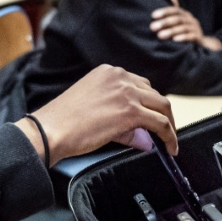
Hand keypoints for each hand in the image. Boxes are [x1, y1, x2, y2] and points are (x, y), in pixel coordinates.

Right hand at [14, 65, 177, 165]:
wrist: (51, 130)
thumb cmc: (65, 123)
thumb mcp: (96, 109)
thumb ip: (123, 121)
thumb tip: (145, 138)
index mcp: (109, 72)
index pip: (140, 85)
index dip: (151, 104)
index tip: (154, 117)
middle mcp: (120, 77)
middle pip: (155, 94)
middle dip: (163, 114)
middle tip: (166, 131)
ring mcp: (126, 92)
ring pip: (162, 107)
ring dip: (169, 126)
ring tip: (170, 142)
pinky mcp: (131, 111)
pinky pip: (160, 123)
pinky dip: (169, 136)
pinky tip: (170, 148)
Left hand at [150, 0, 205, 44]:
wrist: (202, 43)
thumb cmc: (186, 30)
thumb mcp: (181, 20)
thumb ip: (175, 11)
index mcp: (184, 14)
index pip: (174, 10)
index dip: (164, 12)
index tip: (153, 15)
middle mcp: (190, 19)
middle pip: (177, 19)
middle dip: (164, 22)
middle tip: (152, 27)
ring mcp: (195, 28)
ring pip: (183, 28)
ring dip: (171, 31)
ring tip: (159, 35)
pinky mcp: (198, 37)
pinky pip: (191, 36)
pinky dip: (183, 37)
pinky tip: (174, 40)